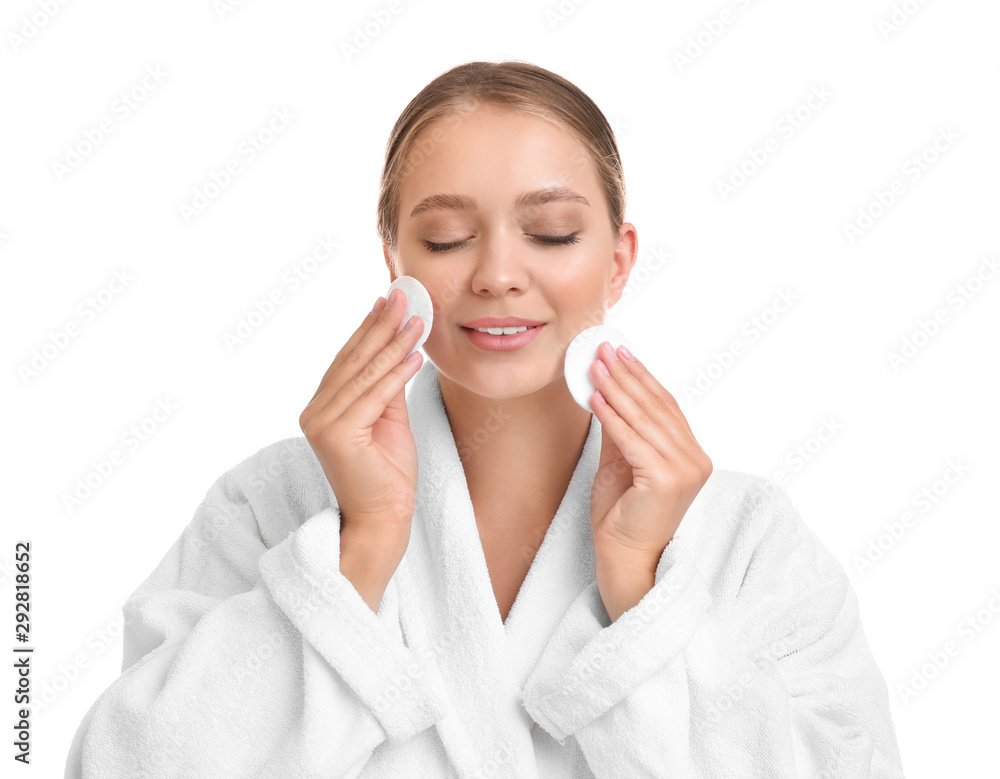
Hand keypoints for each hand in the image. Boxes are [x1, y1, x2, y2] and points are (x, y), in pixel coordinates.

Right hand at [298, 288, 425, 539]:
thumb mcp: (388, 420)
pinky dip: (397, 374)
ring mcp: (322, 425)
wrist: (383, 519)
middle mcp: (314, 413)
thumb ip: (385, 388)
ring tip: (416, 318)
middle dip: (381, 325)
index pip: (347, 360)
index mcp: (321, 408)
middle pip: (353, 360)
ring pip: (365, 375)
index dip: (368, 328)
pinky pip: (375, 397)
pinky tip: (415, 354)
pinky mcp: (337, 436)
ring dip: (393, 343)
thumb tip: (399, 349)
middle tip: (403, 295)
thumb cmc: (387, 475)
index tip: (388, 300)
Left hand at [587, 341, 712, 619]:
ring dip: (617, 389)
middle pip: (656, 407)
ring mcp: (685, 471)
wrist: (625, 559)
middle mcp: (695, 460)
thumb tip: (607, 391)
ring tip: (595, 366)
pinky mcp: (666, 480)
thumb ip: (621, 430)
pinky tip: (596, 397)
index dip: (642, 376)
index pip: (666, 406)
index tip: (620, 352)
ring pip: (644, 419)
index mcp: (692, 456)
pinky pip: (633, 440)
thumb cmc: (622, 517)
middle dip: (627, 375)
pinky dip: (613, 417)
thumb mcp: (621, 463)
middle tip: (604, 349)